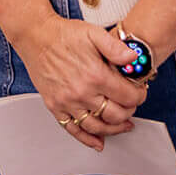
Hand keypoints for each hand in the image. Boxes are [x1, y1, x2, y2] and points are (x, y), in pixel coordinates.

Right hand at [14, 15, 147, 151]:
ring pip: (97, 127)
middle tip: (131, 105)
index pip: (127, 96)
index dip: (139, 96)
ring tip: (123, 125)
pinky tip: (98, 141)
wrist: (35, 37)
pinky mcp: (55, 106)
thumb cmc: (62, 35)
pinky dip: (87, 139)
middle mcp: (82, 92)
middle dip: (129, 112)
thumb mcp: (94, 33)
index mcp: (95, 75)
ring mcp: (67, 102)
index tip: (140, 92)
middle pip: (116, 115)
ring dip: (114, 129)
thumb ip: (116, 47)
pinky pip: (73, 129)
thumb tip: (135, 57)